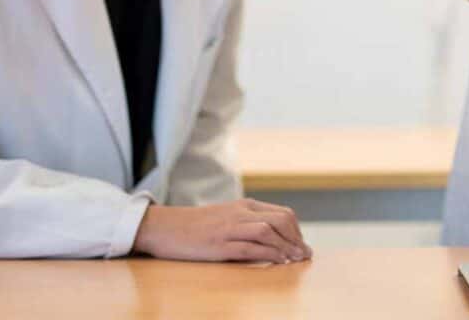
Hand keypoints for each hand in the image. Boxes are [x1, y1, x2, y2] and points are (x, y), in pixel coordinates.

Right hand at [132, 199, 310, 263]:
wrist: (163, 226)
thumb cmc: (195, 226)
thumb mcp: (226, 217)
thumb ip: (247, 222)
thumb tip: (273, 239)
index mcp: (244, 206)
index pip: (282, 214)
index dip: (297, 231)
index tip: (302, 246)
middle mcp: (240, 214)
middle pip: (281, 220)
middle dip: (298, 239)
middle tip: (304, 255)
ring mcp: (229, 228)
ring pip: (268, 232)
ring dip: (287, 247)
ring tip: (296, 260)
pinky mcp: (218, 244)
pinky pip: (250, 248)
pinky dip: (268, 255)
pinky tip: (278, 262)